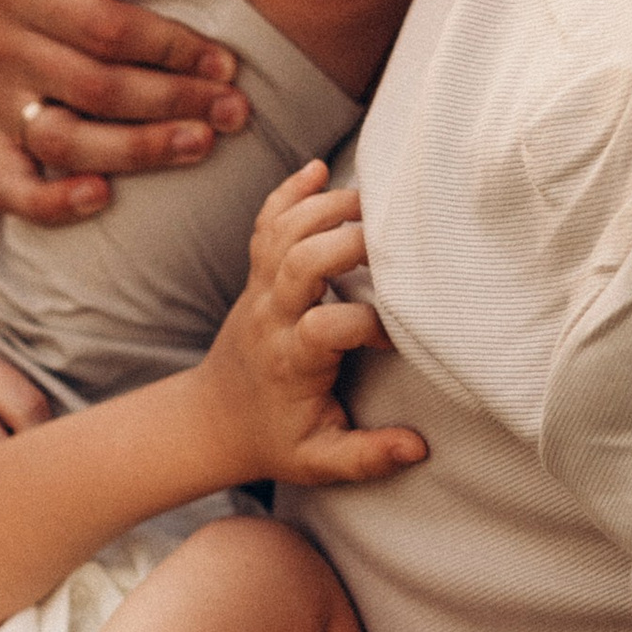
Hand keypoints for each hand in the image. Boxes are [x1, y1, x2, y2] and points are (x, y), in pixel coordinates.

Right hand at [0, 0, 252, 222]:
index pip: (101, 28)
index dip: (170, 50)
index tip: (229, 64)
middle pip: (90, 88)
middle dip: (171, 102)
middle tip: (235, 111)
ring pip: (61, 141)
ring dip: (137, 150)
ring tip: (201, 145)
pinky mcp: (1, 139)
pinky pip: (12, 186)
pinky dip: (52, 202)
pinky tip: (104, 199)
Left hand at [204, 162, 429, 489]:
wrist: (212, 420)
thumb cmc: (273, 439)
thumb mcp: (318, 461)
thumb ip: (366, 456)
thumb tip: (419, 447)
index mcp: (290, 362)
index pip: (326, 326)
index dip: (367, 325)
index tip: (396, 340)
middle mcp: (270, 317)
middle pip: (300, 261)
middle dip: (347, 242)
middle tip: (395, 240)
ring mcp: (259, 290)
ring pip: (282, 232)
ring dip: (324, 207)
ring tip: (371, 202)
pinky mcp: (255, 276)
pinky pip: (265, 224)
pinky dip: (289, 193)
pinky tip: (318, 170)